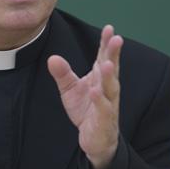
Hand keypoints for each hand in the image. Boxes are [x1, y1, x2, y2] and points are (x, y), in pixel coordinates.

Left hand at [47, 25, 122, 168]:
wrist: (95, 139)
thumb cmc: (86, 110)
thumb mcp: (71, 89)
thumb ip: (63, 74)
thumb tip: (53, 58)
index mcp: (101, 78)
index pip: (105, 58)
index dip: (107, 44)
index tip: (110, 28)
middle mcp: (108, 89)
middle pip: (112, 68)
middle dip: (114, 54)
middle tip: (117, 38)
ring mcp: (108, 104)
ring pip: (111, 88)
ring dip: (110, 76)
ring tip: (108, 63)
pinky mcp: (104, 120)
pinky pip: (103, 109)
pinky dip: (100, 100)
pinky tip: (96, 91)